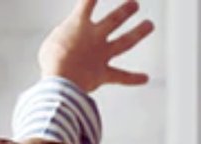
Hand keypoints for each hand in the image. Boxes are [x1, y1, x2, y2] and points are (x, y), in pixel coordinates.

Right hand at [37, 0, 154, 92]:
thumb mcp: (51, 44)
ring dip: (138, 32)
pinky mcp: (103, 74)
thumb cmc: (51, 61)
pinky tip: (145, 78)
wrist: (62, 79)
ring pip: (125, 41)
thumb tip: (65, 47)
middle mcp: (94, 37)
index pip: (88, 2)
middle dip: (126, 10)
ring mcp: (101, 55)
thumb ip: (62, 41)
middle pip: (114, 20)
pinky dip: (133, 78)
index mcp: (78, 25)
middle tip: (135, 4)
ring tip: (150, 25)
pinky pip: (121, 76)